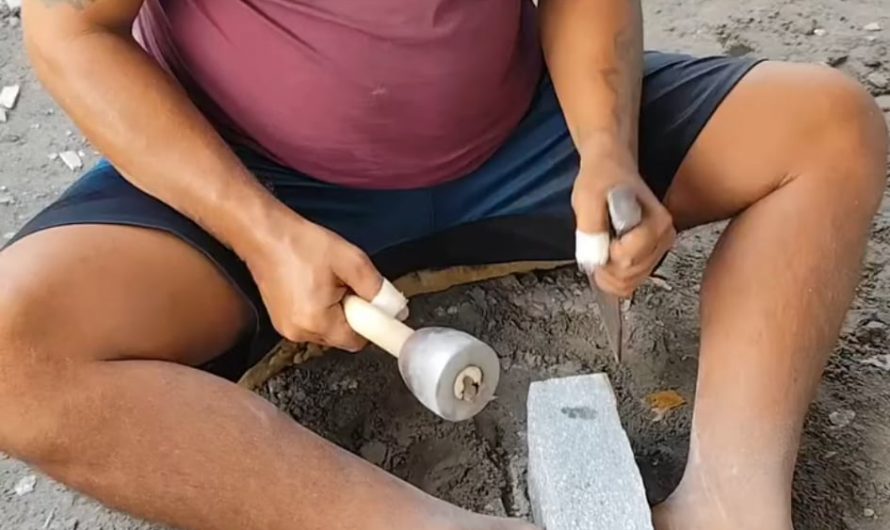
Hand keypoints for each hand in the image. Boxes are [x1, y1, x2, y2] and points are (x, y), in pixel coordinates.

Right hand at [245, 214, 382, 350]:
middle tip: (344, 283)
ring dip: (334, 310)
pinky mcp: (281, 320)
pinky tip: (312, 284)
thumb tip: (395, 308)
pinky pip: (312, 322)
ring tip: (325, 281)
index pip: (357, 341)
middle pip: (342, 336)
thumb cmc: (300, 244)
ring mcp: (286, 328)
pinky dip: (319, 308)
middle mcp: (299, 332)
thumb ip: (377, 288)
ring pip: (327, 329)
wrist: (263, 234)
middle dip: (351, 313)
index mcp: (317, 321)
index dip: (369, 322)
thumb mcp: (350, 260)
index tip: (373, 305)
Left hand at [572, 139, 675, 297]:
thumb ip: (591, 227)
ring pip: (629, 283)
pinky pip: (629, 282)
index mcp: (657, 222)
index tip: (598, 234)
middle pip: (630, 275)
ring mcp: (659, 249)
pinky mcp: (650, 257)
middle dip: (604, 266)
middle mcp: (665, 238)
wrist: (610, 168)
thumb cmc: (600, 179)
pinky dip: (611, 276)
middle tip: (594, 242)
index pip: (629, 258)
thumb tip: (595, 259)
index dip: (604, 254)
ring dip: (606, 273)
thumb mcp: (587, 197)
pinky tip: (605, 257)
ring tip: (600, 246)